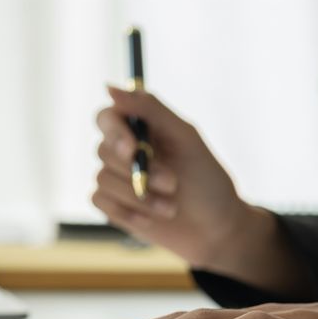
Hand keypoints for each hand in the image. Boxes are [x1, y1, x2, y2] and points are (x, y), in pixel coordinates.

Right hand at [91, 86, 306, 294]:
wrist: (217, 230)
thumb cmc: (207, 181)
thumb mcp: (185, 138)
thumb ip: (150, 109)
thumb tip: (111, 88)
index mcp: (143, 129)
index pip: (107, 117)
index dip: (114, 132)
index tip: (132, 149)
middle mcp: (126, 151)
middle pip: (102, 150)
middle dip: (139, 171)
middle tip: (173, 183)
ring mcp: (117, 179)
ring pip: (102, 179)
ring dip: (140, 196)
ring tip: (172, 206)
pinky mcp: (113, 205)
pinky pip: (100, 202)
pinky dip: (127, 211)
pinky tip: (153, 218)